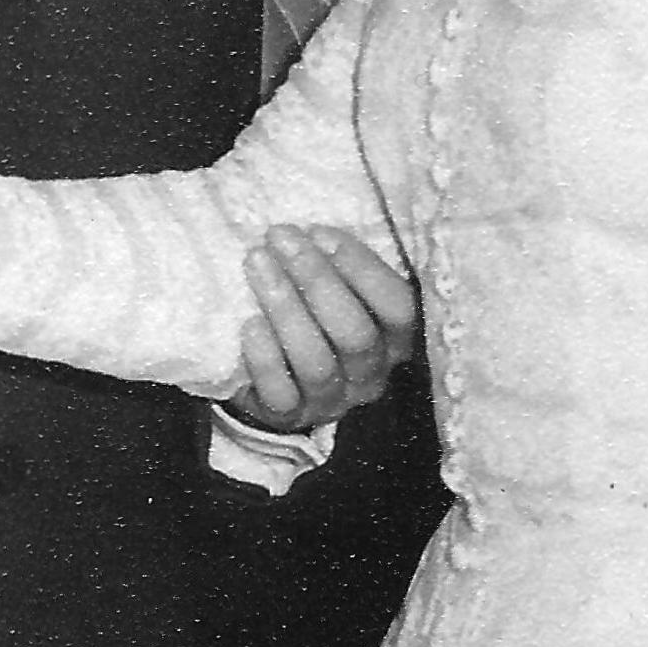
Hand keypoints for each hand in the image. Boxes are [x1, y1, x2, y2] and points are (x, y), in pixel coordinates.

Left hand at [226, 224, 416, 434]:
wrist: (276, 383)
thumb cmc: (315, 320)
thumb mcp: (340, 294)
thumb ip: (340, 268)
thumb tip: (310, 228)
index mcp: (395, 341)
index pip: (397, 307)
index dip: (361, 268)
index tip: (319, 232)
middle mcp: (370, 375)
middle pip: (355, 333)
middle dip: (316, 279)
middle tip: (279, 239)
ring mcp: (331, 401)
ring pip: (316, 361)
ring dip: (285, 307)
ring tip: (257, 265)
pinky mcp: (289, 417)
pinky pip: (280, 393)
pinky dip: (265, 357)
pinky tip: (249, 324)